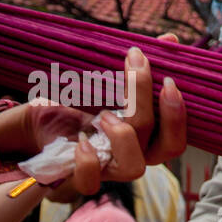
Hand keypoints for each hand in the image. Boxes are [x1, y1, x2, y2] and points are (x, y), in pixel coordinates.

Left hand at [0, 46, 186, 192]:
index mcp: (148, 139)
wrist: (43, 117)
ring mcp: (110, 169)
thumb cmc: (83, 99)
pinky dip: (88, 162)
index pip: (177, 139)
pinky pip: (91, 181)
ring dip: (123, 135)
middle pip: (164, 149)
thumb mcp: (111, 76)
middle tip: (137, 69)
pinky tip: (82, 141)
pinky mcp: (81, 175)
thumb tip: (171, 40)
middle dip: (154, 109)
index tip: (167, 79)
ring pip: (134, 167)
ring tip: (103, 113)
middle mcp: (135, 156)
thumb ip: (143, 63)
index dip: (177, 114)